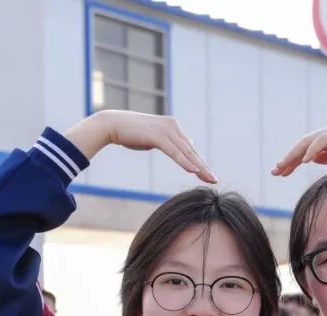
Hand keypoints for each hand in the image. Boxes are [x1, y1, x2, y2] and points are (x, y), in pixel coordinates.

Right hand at [64, 111, 216, 183]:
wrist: (112, 124)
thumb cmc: (131, 133)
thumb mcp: (153, 138)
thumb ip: (168, 143)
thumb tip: (180, 149)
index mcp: (173, 127)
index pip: (189, 148)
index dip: (199, 163)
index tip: (208, 175)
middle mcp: (173, 126)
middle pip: (191, 150)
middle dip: (203, 167)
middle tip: (214, 180)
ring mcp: (166, 129)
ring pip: (186, 152)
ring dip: (198, 166)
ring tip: (208, 178)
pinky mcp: (157, 135)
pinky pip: (174, 151)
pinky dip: (184, 161)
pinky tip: (193, 171)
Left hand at [271, 122, 326, 176]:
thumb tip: (312, 158)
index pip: (304, 151)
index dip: (291, 162)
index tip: (281, 173)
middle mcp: (326, 133)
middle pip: (301, 146)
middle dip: (287, 159)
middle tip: (275, 172)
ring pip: (306, 143)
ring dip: (294, 155)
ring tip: (283, 167)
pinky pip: (321, 142)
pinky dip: (311, 150)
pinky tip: (304, 161)